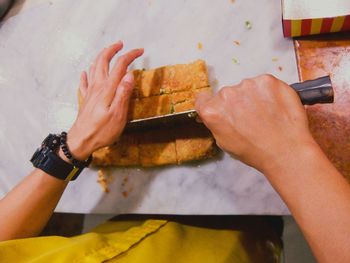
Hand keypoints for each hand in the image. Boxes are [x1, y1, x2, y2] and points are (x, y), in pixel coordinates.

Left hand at [62, 41, 143, 160]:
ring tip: (108, 52)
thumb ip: (123, 94)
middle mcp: (98, 86)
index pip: (120, 65)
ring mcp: (90, 92)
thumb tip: (130, 75)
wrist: (81, 141)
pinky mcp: (85, 100)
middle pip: (103, 61)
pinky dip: (86, 74)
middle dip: (112, 50)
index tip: (140, 51)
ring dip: (101, 57)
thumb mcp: (118, 115)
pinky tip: (86, 72)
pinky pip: (84, 82)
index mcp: (108, 89)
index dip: (130, 55)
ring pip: (94, 68)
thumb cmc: (102, 131)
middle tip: (121, 44)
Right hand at [195, 74, 317, 172]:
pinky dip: (268, 93)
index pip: (203, 99)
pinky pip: (263, 84)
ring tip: (265, 115)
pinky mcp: (267, 81)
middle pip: (227, 93)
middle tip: (249, 118)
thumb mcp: (224, 143)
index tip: (221, 109)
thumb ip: (215, 123)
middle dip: (236, 103)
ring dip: (252, 97)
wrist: (285, 151)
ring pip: (246, 88)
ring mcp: (247, 85)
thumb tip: (214, 115)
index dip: (212, 105)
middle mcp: (227, 94)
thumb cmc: (256, 151)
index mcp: (212, 111)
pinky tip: (274, 108)